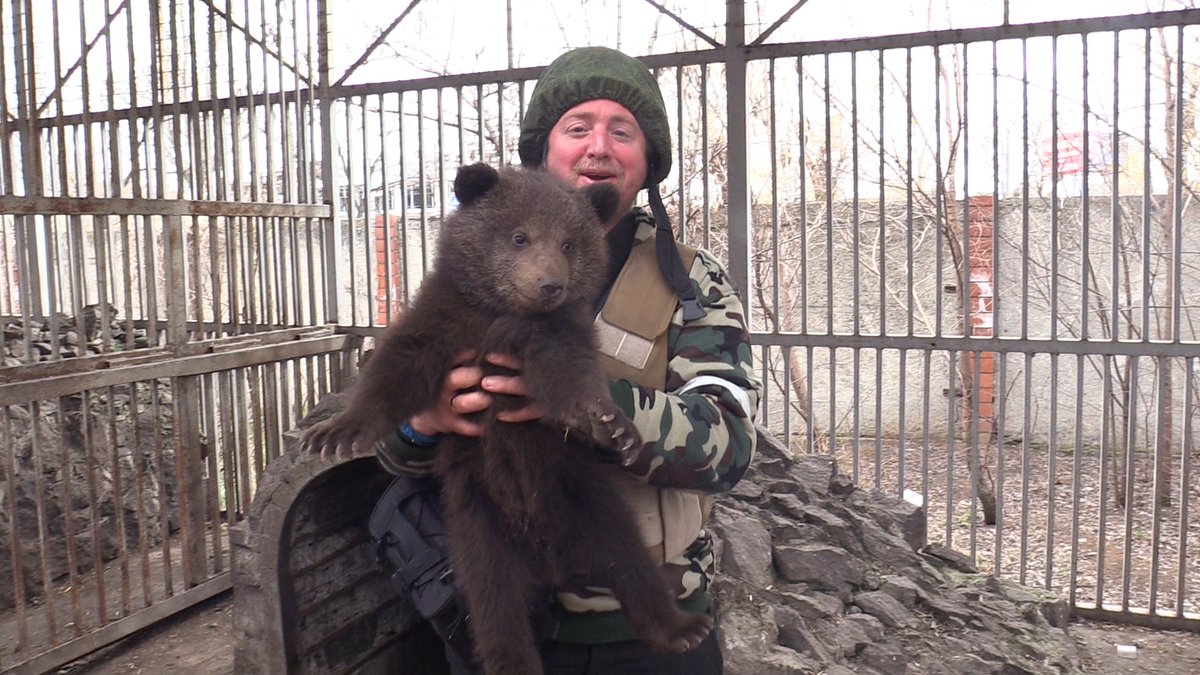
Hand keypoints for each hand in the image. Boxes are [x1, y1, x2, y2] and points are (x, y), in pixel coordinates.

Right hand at [407, 352, 543, 436]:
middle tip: (487, 374)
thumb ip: (465, 358)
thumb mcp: (450, 369)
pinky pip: (465, 427)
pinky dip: (477, 426)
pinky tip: (490, 424)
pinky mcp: (451, 424)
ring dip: (476, 401)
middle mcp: (445, 387)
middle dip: (473, 375)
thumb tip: (493, 335)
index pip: (455, 358)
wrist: (427, 417)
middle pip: (456, 378)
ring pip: (461, 403)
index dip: (468, 354)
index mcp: (447, 369)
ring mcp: (447, 406)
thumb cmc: (449, 386)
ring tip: (489, 398)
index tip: (481, 350)